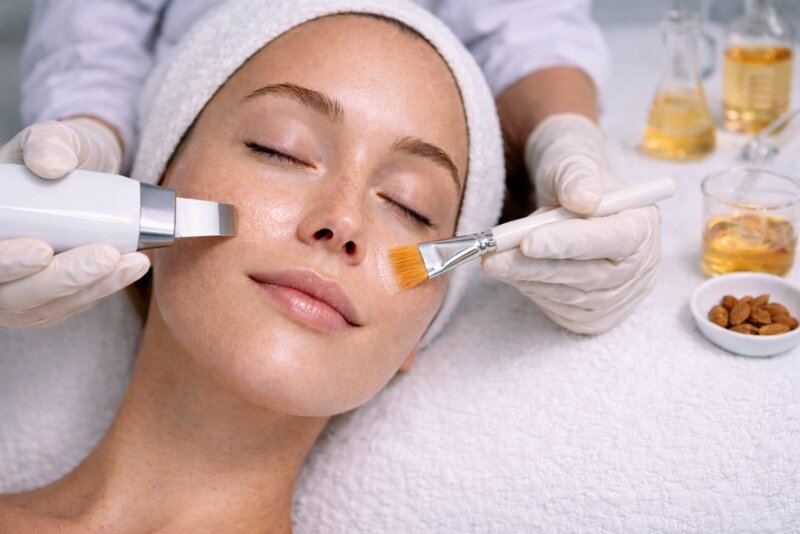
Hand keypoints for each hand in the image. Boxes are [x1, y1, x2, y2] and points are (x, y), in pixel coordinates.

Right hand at [0, 119, 147, 327]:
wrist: (79, 175)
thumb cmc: (55, 156)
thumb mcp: (50, 138)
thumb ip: (48, 143)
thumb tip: (53, 164)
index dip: (6, 262)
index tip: (42, 250)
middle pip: (16, 293)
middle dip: (62, 278)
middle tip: (106, 256)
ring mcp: (19, 289)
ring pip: (48, 305)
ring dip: (93, 286)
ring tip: (131, 261)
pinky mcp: (50, 299)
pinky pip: (73, 303)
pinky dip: (105, 287)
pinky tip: (133, 267)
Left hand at [482, 113, 660, 333]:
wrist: (567, 200)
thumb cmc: (572, 179)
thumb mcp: (572, 163)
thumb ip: (577, 177)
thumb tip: (583, 199)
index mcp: (644, 224)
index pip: (614, 240)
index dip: (571, 243)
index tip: (529, 241)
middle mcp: (641, 266)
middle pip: (590, 276)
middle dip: (536, 266)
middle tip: (492, 256)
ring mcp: (621, 295)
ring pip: (570, 296)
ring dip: (526, 279)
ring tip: (494, 259)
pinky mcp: (596, 316)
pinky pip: (561, 309)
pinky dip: (532, 290)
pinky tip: (514, 272)